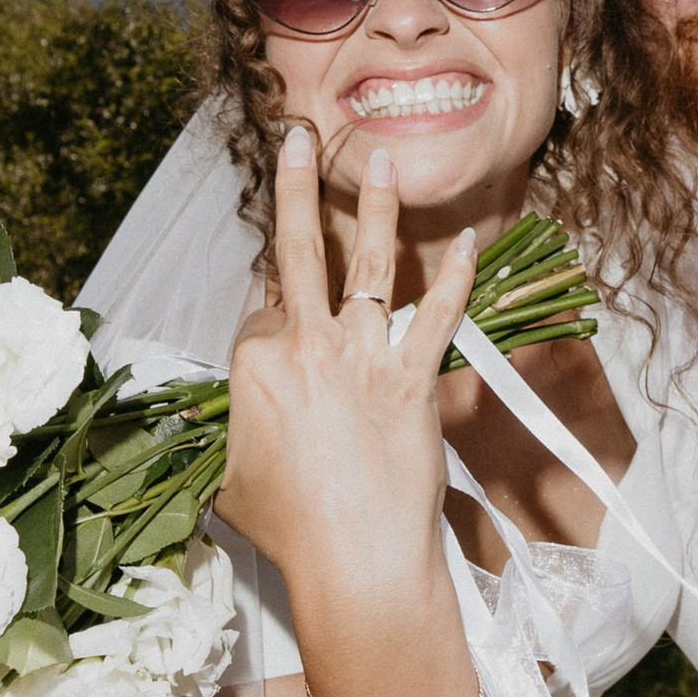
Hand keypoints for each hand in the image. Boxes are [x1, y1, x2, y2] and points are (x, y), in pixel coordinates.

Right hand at [215, 134, 477, 600]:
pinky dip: (455, 275)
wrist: (355, 560)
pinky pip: (437, 313)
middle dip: (293, 186)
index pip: (259, 315)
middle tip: (297, 136)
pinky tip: (468, 241)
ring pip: (365, 265)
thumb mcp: (229, 478)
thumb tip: (239, 426)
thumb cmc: (289, 531)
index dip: (271, 326)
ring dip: (374, 207)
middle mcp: (304, 347)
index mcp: (251, 366)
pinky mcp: (413, 377)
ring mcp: (362, 357)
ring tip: (382, 159)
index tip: (282, 344)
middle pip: (295, 253)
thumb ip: (232, 435)